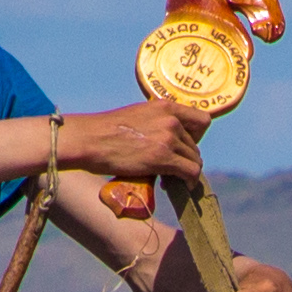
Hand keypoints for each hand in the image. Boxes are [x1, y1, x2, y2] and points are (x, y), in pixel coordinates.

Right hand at [63, 100, 209, 186]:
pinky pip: (191, 172)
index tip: (182, 146)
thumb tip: (169, 144)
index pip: (202, 121)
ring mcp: (168, 138)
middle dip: (186, 157)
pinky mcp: (163, 157)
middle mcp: (171, 120)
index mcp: (166, 107)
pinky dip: (189, 181)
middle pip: (196, 145)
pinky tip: (179, 185)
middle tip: (171, 168)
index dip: (197, 137)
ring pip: (195, 160)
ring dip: (185, 171)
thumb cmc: (107, 131)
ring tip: (170, 177)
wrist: (90, 139)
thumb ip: (157, 124)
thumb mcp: (138, 116)